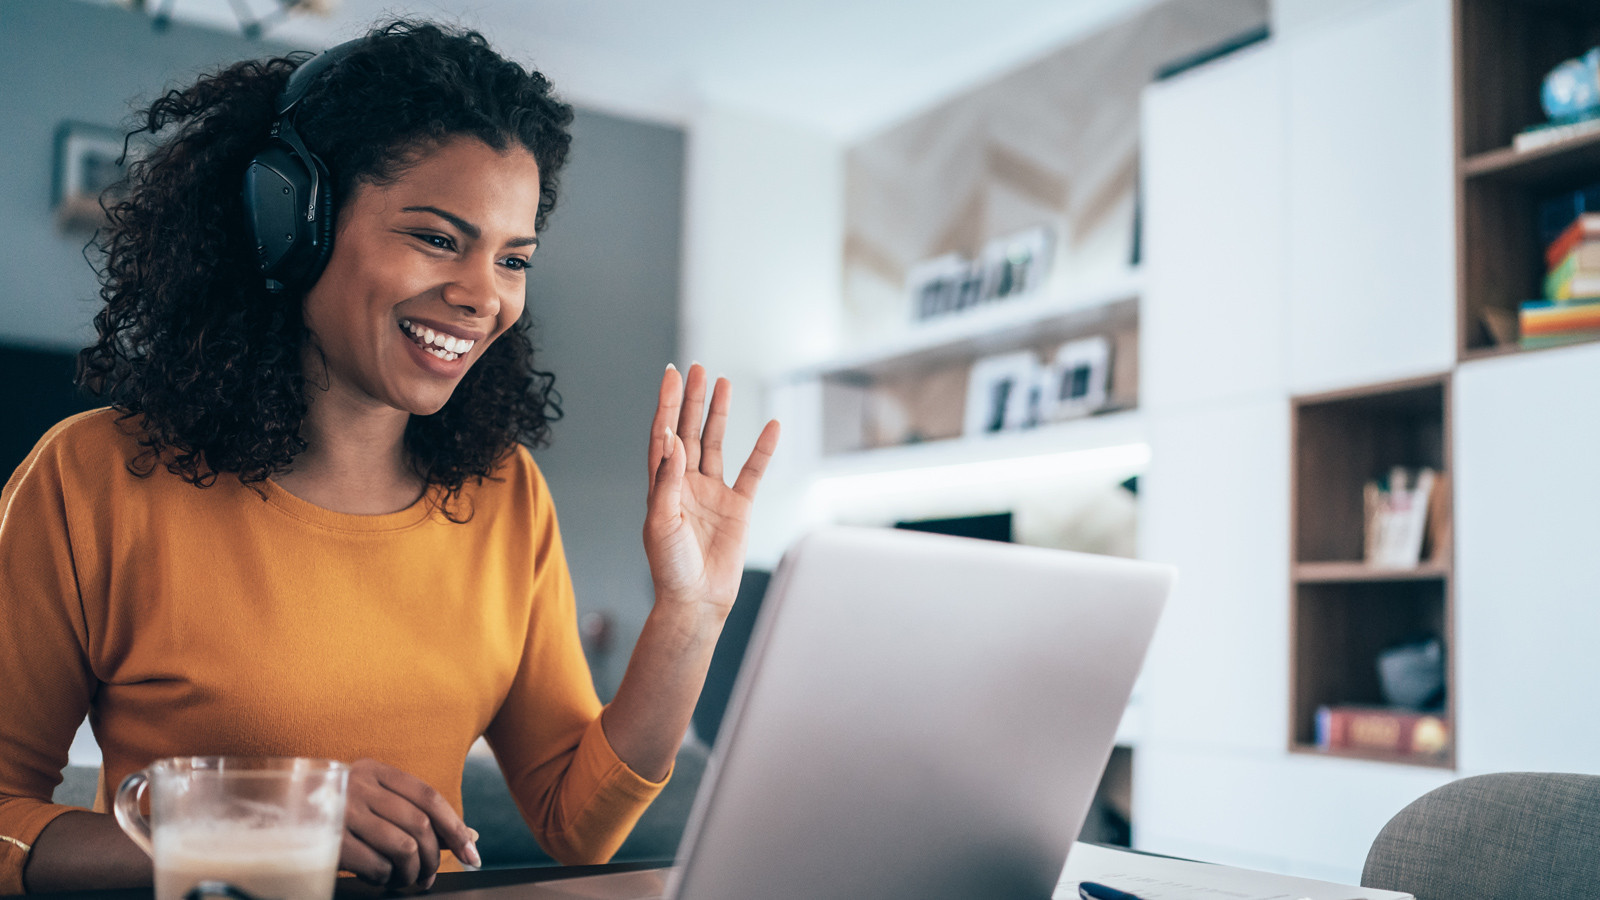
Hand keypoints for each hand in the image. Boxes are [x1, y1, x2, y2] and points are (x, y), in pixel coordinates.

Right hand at [340, 759, 480, 889]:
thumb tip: (470, 835)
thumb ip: (415, 812)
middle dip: (435, 857)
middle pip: (419, 824)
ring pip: (403, 847)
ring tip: (408, 881)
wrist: (270, 811)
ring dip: (413, 873)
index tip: (473, 853)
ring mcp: (342, 811)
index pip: (428, 797)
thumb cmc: (332, 809)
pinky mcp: (328, 840)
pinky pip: (376, 865)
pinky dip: (387, 879)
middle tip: (431, 876)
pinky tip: (382, 880)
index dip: (455, 827)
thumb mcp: (371, 799)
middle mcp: (359, 785)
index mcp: (374, 770)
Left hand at [644, 364, 779, 615]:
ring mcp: (713, 493)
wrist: (697, 600)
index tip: (670, 375)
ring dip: (720, 414)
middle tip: (697, 368)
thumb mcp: (661, 522)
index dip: (666, 404)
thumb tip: (673, 438)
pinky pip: (753, 472)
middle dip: (692, 399)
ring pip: (717, 444)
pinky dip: (763, 449)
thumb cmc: (670, 566)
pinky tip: (772, 426)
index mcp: (662, 485)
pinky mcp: (738, 507)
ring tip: (723, 382)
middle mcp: (686, 484)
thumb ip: (667, 480)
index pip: (663, 435)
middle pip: (689, 431)